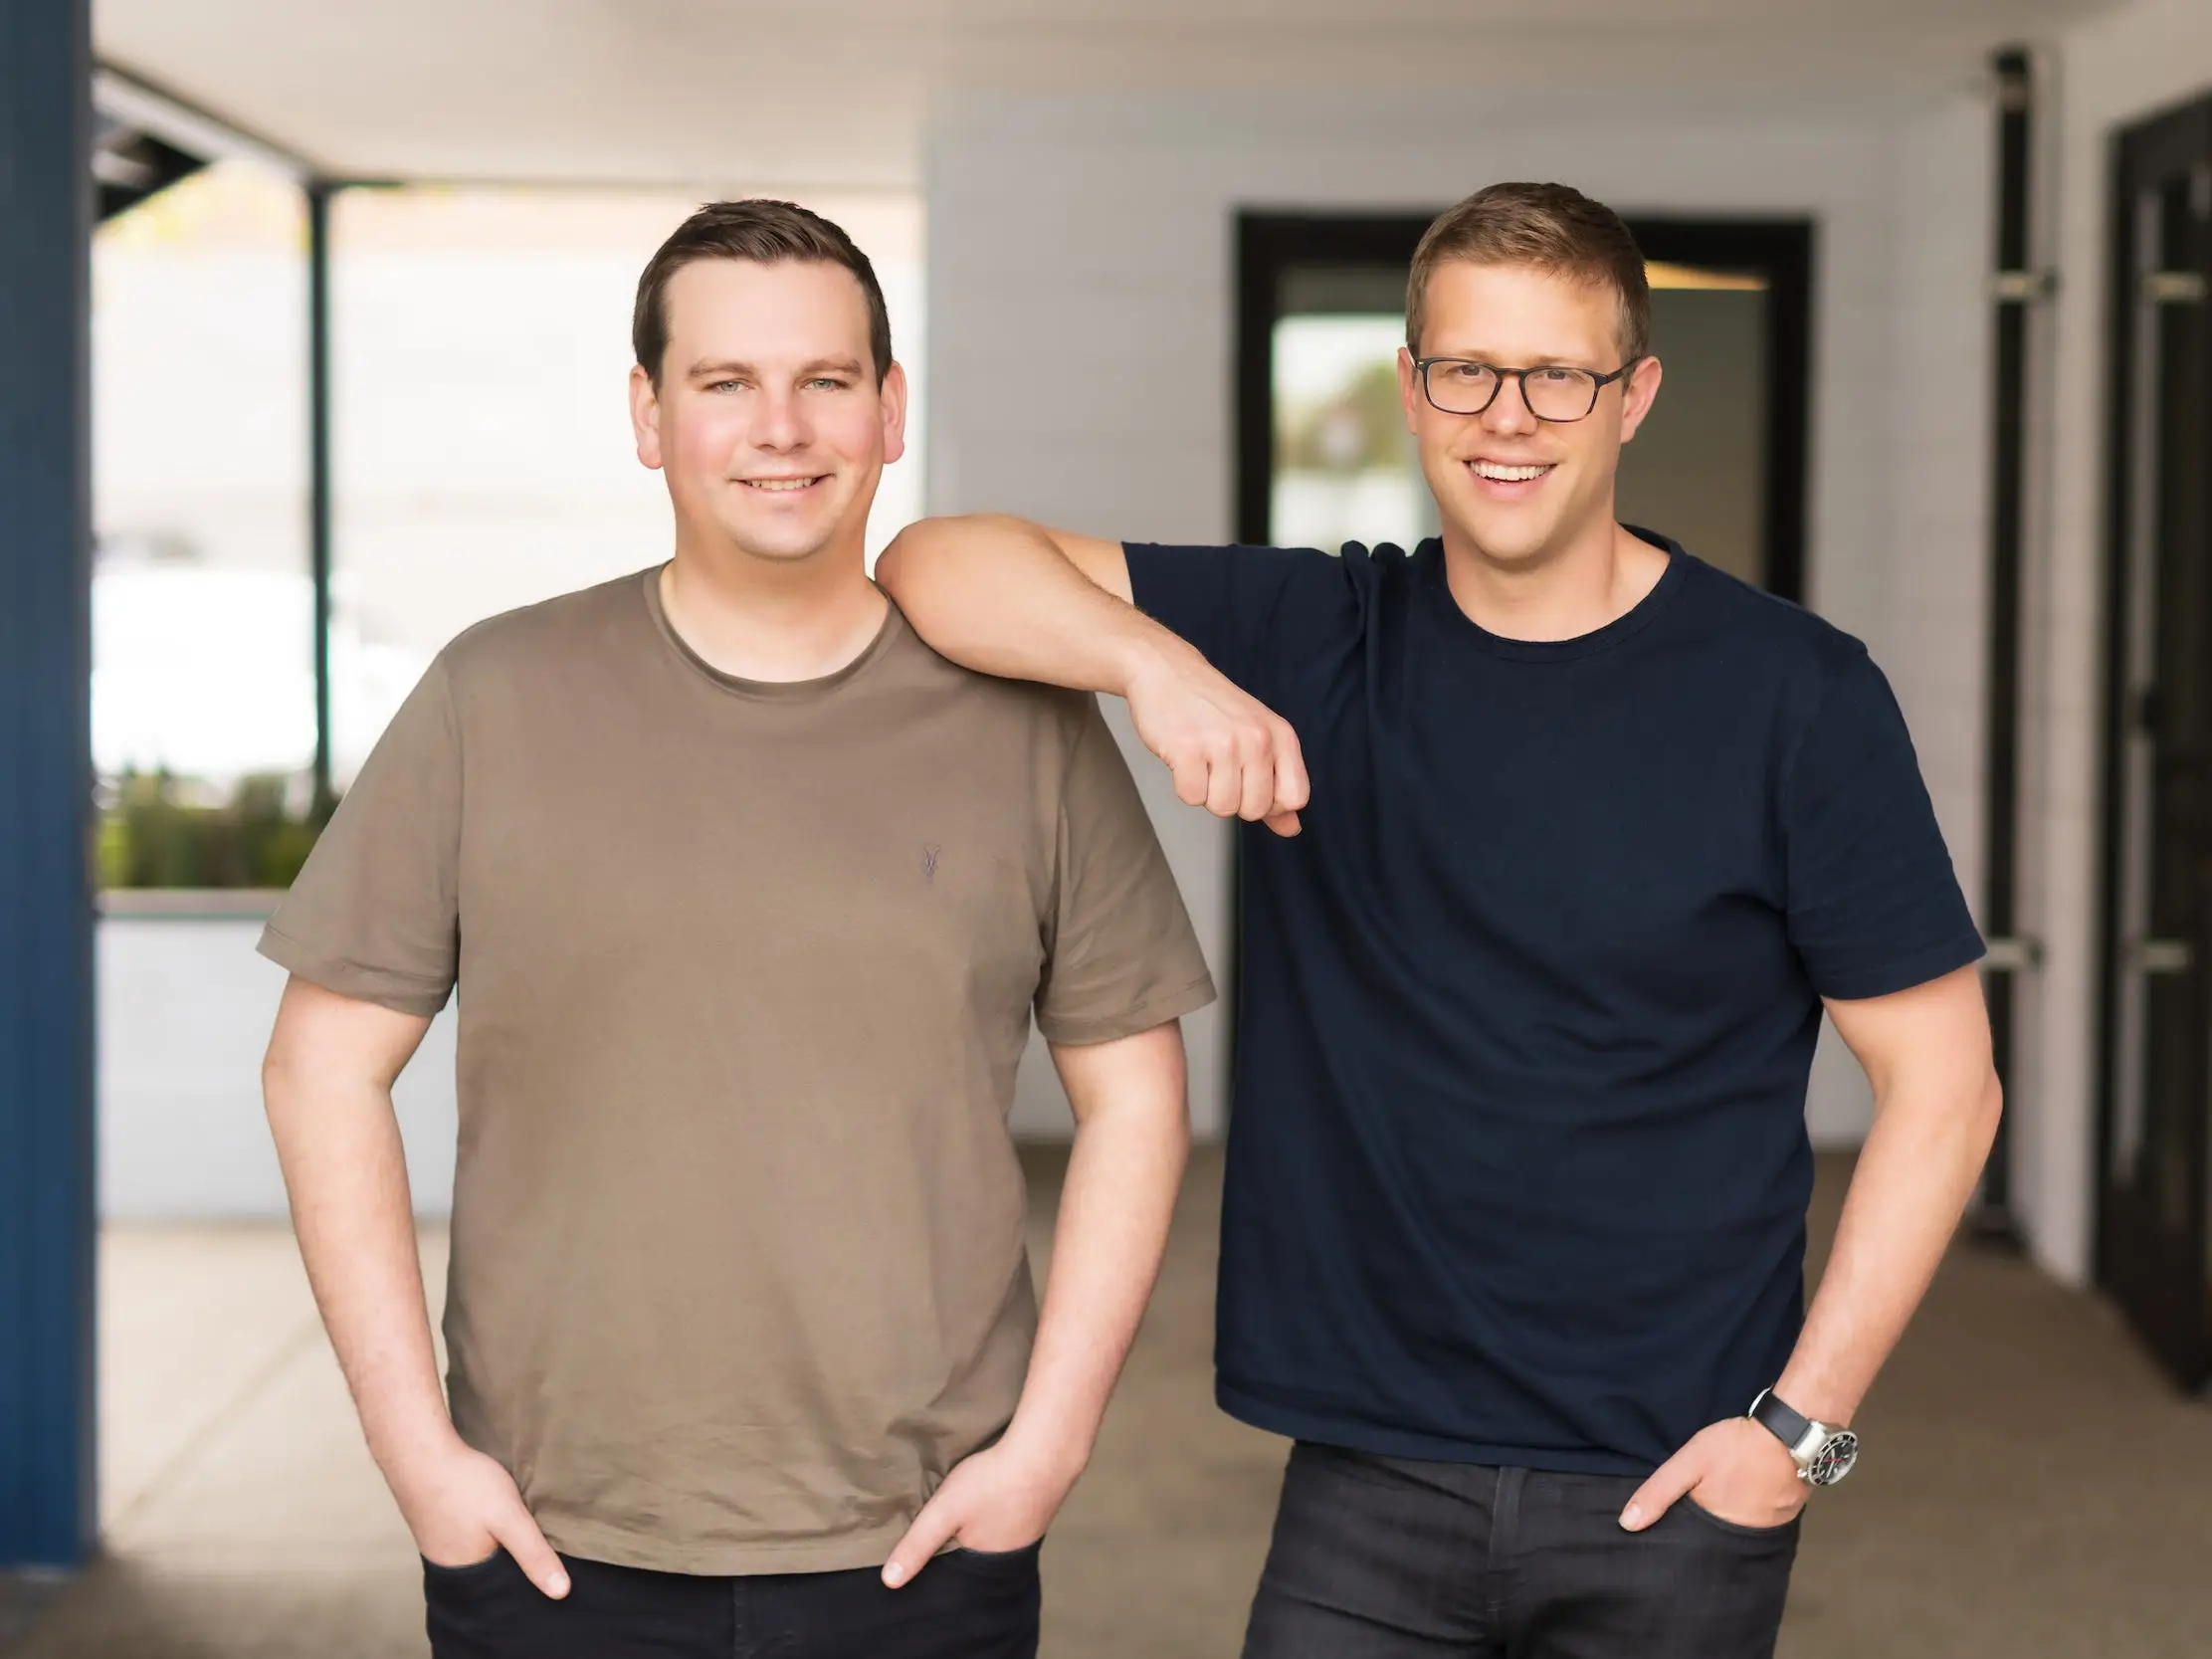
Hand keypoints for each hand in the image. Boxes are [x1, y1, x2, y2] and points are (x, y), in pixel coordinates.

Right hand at [385, 1433, 570, 1597]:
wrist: (420, 1451)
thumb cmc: (464, 1485)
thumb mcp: (509, 1518)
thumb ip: (533, 1554)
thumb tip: (560, 1592)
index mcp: (464, 1573)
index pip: (502, 1585)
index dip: (524, 1574)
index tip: (545, 1558)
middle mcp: (446, 1561)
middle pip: (489, 1565)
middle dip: (509, 1553)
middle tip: (533, 1536)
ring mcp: (436, 1539)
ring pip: (477, 1544)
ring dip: (494, 1535)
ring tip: (513, 1522)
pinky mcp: (434, 1518)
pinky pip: (464, 1528)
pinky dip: (479, 1521)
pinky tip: (487, 1508)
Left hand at [879, 1438, 1081, 1588]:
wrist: (1043, 1451)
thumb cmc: (992, 1483)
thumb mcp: (944, 1512)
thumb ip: (917, 1545)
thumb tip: (889, 1583)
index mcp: (986, 1566)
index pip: (956, 1574)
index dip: (940, 1563)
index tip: (924, 1551)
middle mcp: (1009, 1556)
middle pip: (974, 1555)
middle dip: (957, 1546)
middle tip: (941, 1530)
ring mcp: (1027, 1532)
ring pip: (991, 1536)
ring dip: (977, 1527)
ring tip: (962, 1514)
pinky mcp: (1034, 1510)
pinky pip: (1007, 1519)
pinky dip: (995, 1512)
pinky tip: (989, 1498)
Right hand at [1123, 642, 1308, 835]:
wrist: (1167, 671)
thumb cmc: (1212, 709)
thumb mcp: (1257, 738)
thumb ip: (1277, 785)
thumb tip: (1292, 829)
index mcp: (1281, 735)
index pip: (1295, 798)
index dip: (1270, 802)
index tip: (1250, 783)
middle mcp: (1258, 738)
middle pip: (1255, 810)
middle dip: (1233, 798)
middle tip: (1218, 767)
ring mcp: (1223, 744)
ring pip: (1222, 808)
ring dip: (1206, 792)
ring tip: (1201, 760)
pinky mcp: (1188, 750)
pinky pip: (1192, 798)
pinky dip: (1184, 785)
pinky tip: (1183, 758)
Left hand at [1619, 1417, 1807, 1531]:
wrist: (1791, 1433)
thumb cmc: (1736, 1448)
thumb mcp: (1689, 1464)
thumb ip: (1659, 1492)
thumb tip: (1627, 1524)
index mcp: (1718, 1529)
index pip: (1692, 1545)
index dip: (1679, 1536)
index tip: (1663, 1532)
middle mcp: (1745, 1538)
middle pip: (1717, 1539)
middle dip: (1703, 1529)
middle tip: (1695, 1507)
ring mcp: (1770, 1527)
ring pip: (1740, 1529)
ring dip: (1729, 1518)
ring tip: (1718, 1501)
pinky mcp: (1786, 1514)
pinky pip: (1761, 1519)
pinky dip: (1750, 1511)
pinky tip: (1743, 1496)